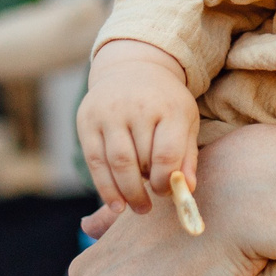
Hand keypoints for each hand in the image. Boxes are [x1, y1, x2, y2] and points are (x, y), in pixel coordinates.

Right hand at [76, 42, 201, 213]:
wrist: (133, 68)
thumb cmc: (165, 103)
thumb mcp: (185, 121)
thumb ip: (187, 156)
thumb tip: (187, 190)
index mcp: (169, 107)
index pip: (167, 154)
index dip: (166, 182)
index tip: (166, 193)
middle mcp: (137, 107)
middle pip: (140, 160)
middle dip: (144, 188)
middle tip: (148, 206)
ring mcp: (109, 112)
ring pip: (116, 163)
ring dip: (125, 192)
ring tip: (135, 207)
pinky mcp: (87, 120)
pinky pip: (95, 161)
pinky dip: (105, 187)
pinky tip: (115, 203)